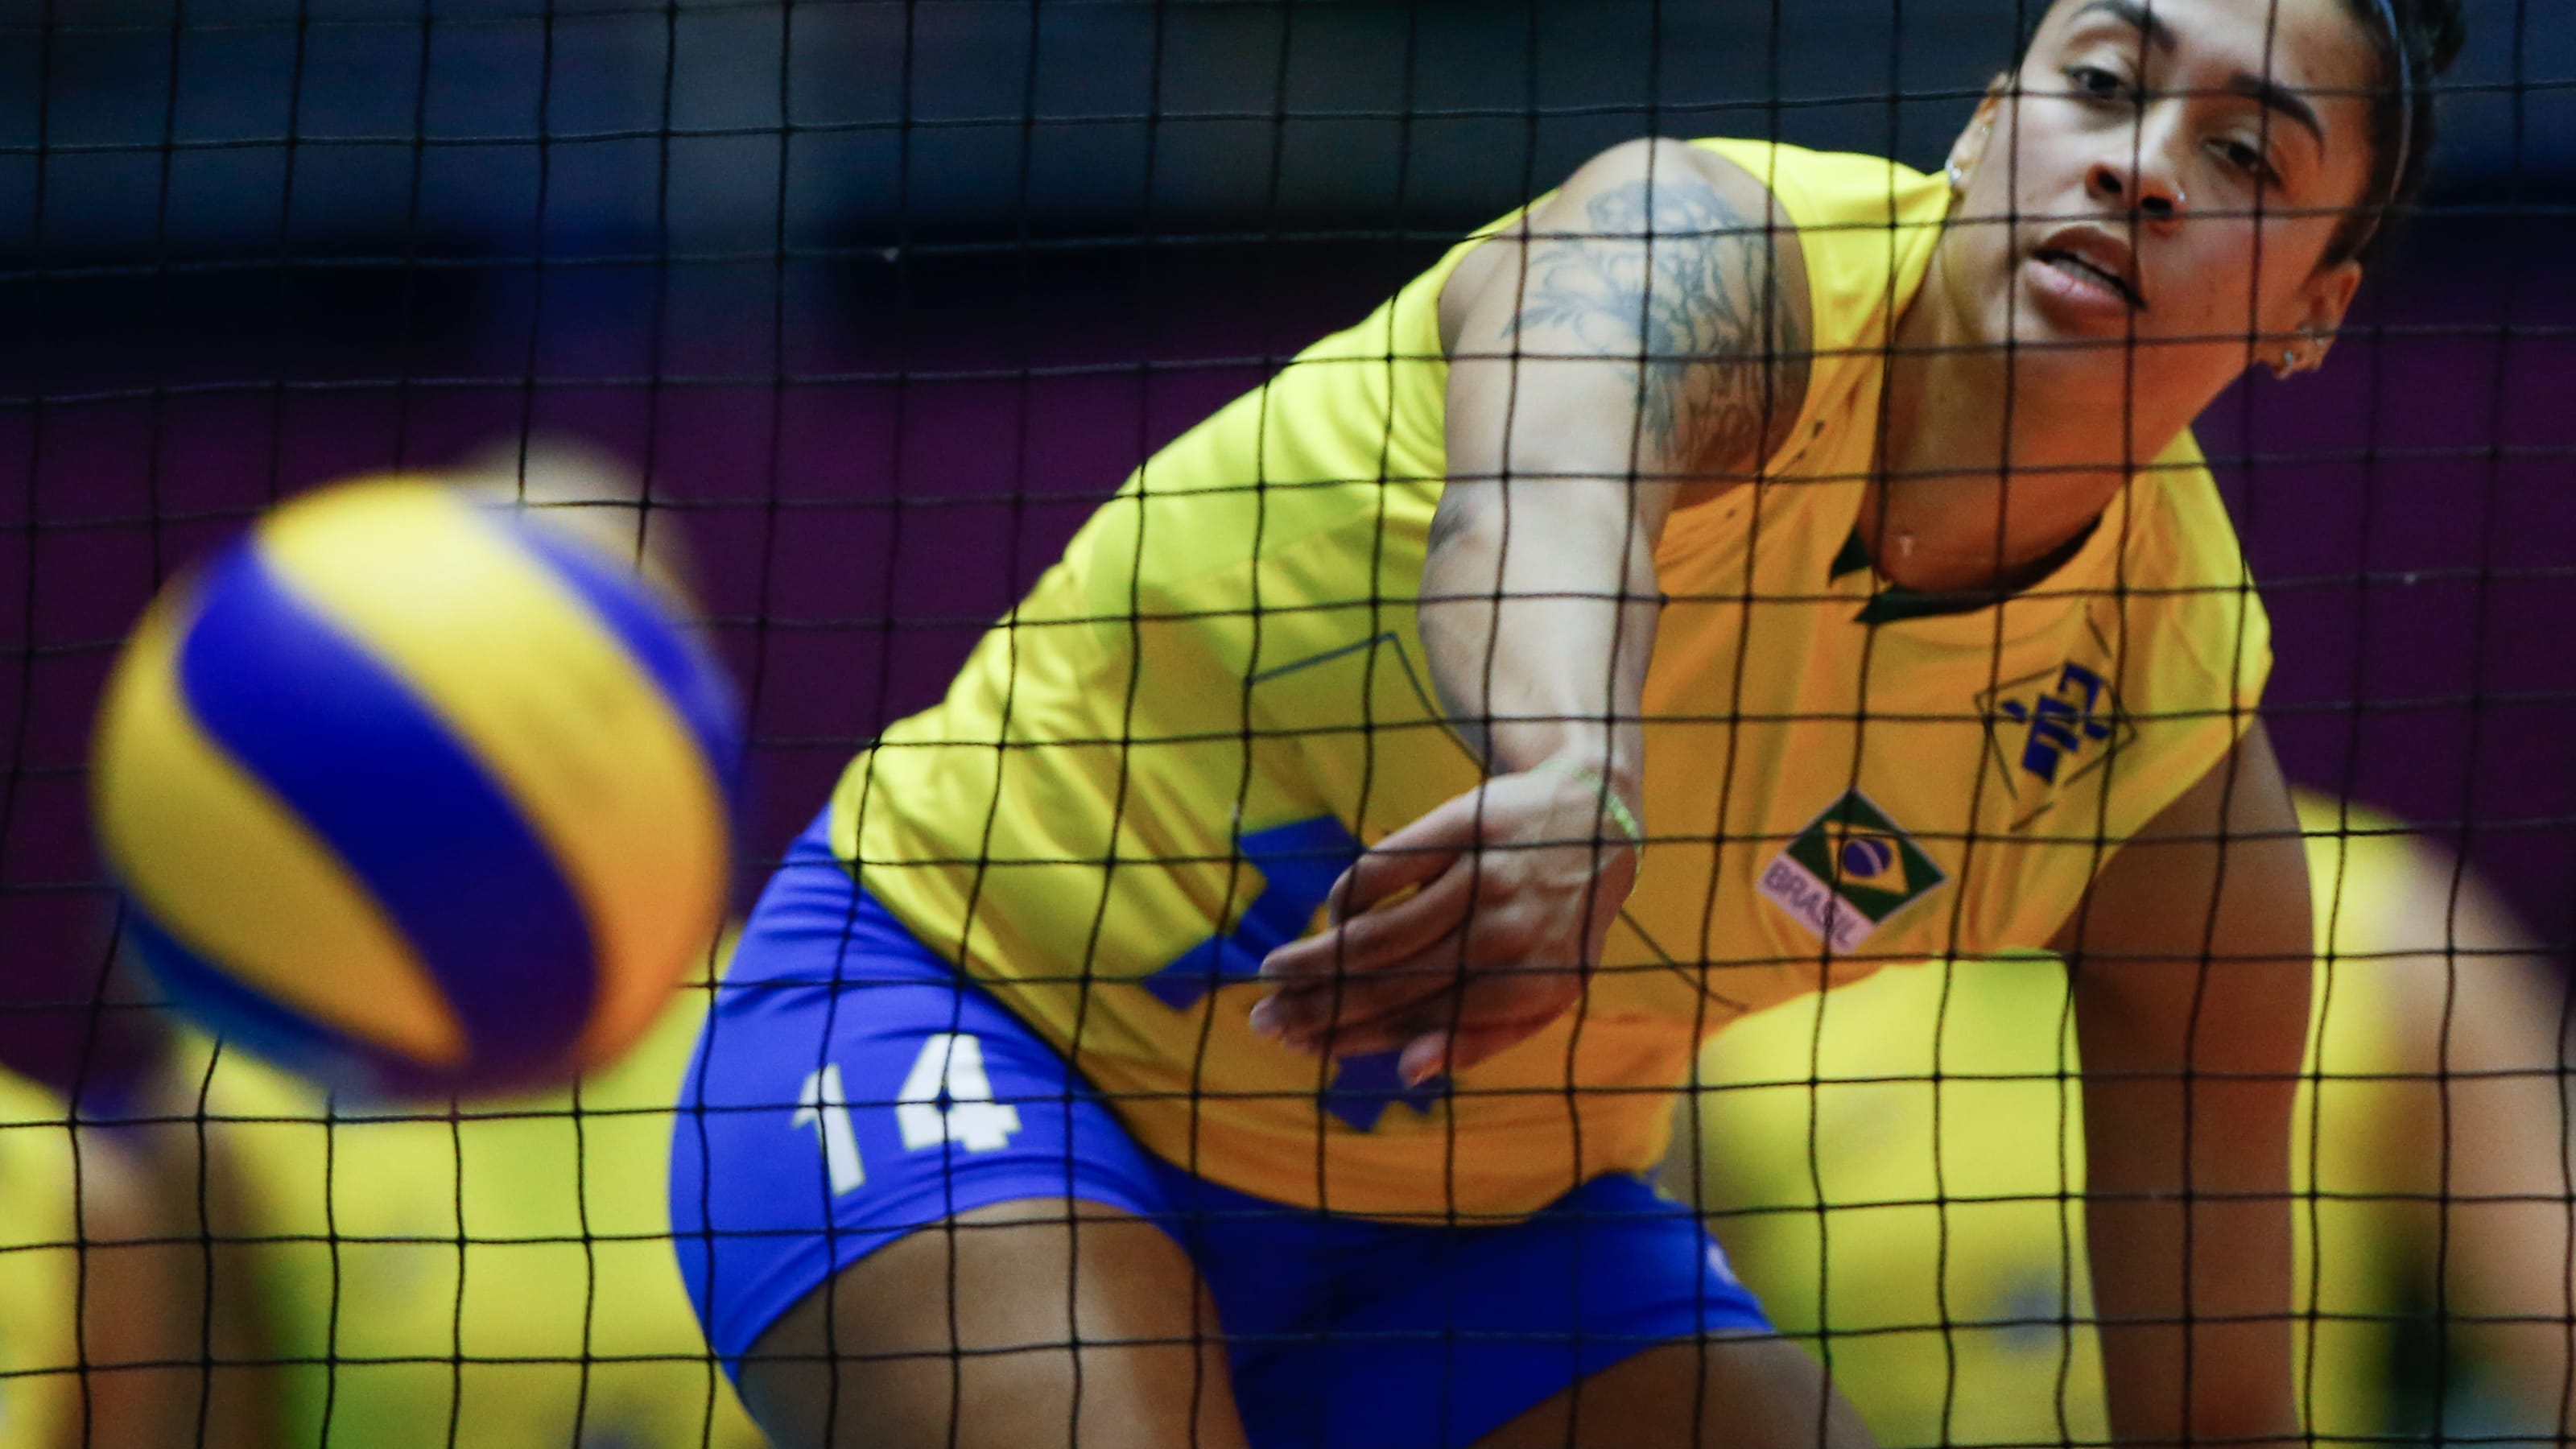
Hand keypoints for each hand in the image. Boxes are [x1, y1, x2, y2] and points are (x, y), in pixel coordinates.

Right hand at [1250, 758, 1639, 1084]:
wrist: (1595, 819)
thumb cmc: (1558, 923)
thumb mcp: (1545, 991)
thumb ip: (1482, 1038)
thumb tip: (1409, 1073)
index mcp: (1531, 987)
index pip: (1423, 1022)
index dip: (1356, 1037)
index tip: (1303, 1046)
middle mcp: (1507, 935)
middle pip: (1391, 982)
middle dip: (1319, 1005)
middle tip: (1265, 1018)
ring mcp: (1483, 878)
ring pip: (1380, 933)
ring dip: (1318, 958)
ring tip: (1274, 972)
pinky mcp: (1461, 828)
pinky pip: (1383, 870)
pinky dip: (1349, 897)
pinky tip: (1333, 916)